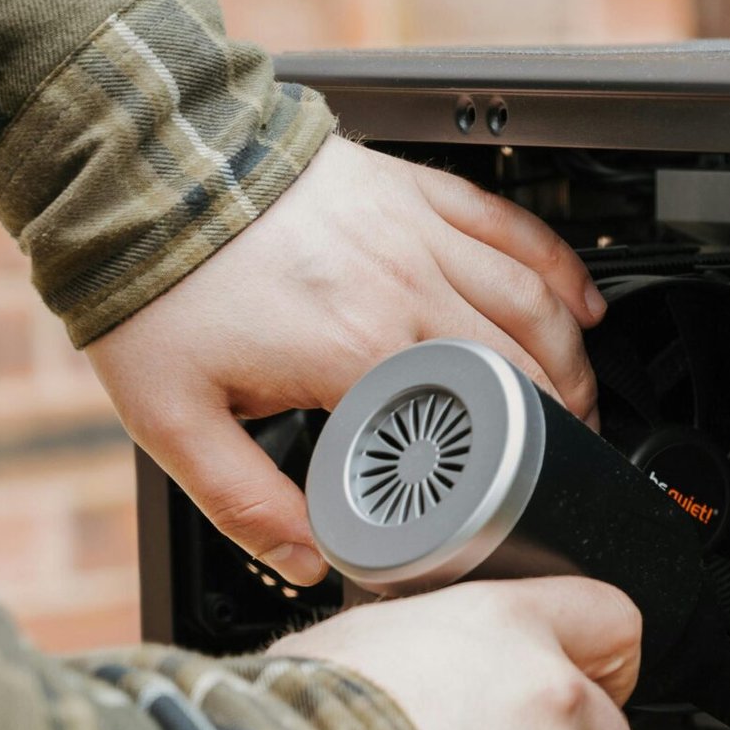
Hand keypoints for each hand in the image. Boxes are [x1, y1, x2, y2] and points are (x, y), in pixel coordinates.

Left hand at [89, 134, 603, 587]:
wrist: (143, 169)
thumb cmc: (156, 284)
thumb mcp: (175, 420)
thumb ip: (244, 503)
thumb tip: (306, 561)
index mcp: (357, 353)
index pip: (467, 427)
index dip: (504, 474)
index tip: (516, 506)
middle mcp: (405, 289)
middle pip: (521, 368)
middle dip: (561, 423)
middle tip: (569, 462)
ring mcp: (419, 236)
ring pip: (534, 302)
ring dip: (573, 357)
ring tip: (587, 399)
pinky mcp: (418, 191)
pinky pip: (516, 228)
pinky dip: (563, 269)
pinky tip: (583, 302)